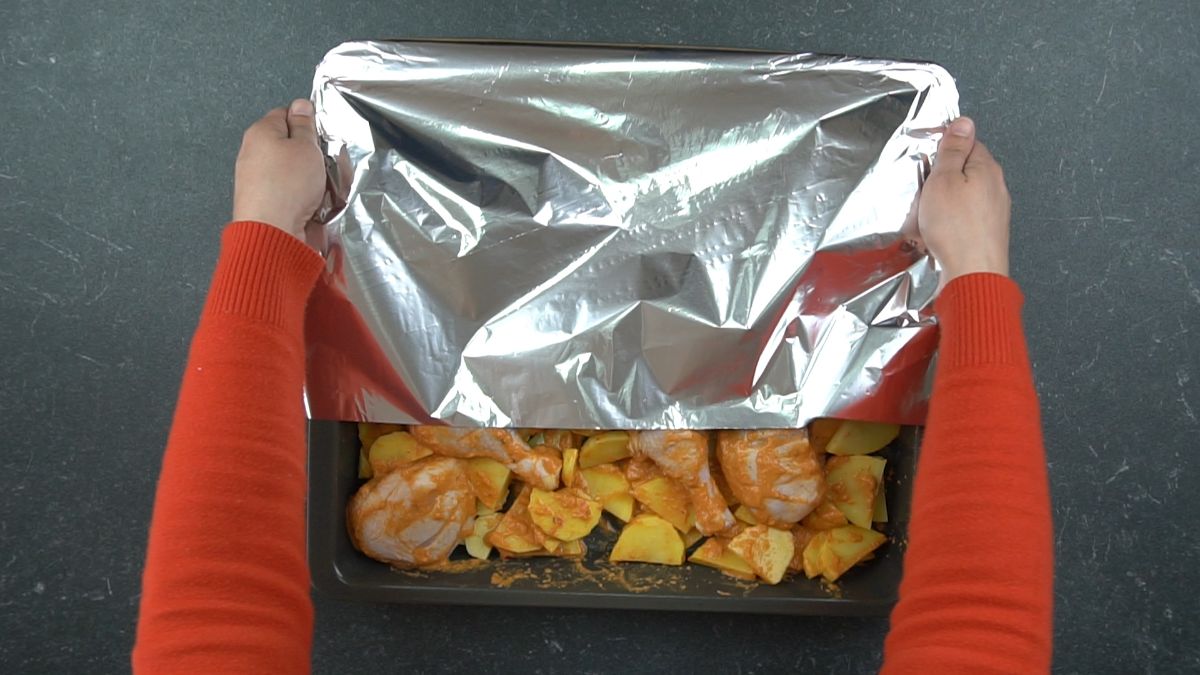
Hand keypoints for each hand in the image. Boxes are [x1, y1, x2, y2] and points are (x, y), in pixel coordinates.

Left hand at [232, 99, 324, 238]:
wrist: (273, 232)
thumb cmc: (287, 188)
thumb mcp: (307, 146)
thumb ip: (305, 125)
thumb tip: (301, 106)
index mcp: (260, 132)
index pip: (286, 114)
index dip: (307, 123)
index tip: (321, 135)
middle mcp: (252, 153)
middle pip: (288, 145)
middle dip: (309, 154)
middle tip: (324, 162)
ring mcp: (255, 179)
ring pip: (290, 171)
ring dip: (308, 178)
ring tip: (319, 188)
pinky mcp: (262, 201)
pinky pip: (288, 192)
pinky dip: (301, 196)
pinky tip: (310, 204)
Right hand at [919, 116, 1011, 281]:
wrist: (971, 274)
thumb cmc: (956, 230)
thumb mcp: (943, 179)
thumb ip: (952, 150)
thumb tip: (963, 123)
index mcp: (987, 167)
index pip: (967, 143)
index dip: (944, 150)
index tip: (928, 160)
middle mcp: (996, 187)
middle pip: (964, 171)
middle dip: (942, 179)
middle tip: (924, 190)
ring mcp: (994, 211)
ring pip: (963, 197)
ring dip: (944, 204)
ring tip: (928, 216)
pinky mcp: (988, 232)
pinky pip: (964, 219)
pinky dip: (950, 223)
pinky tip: (938, 233)